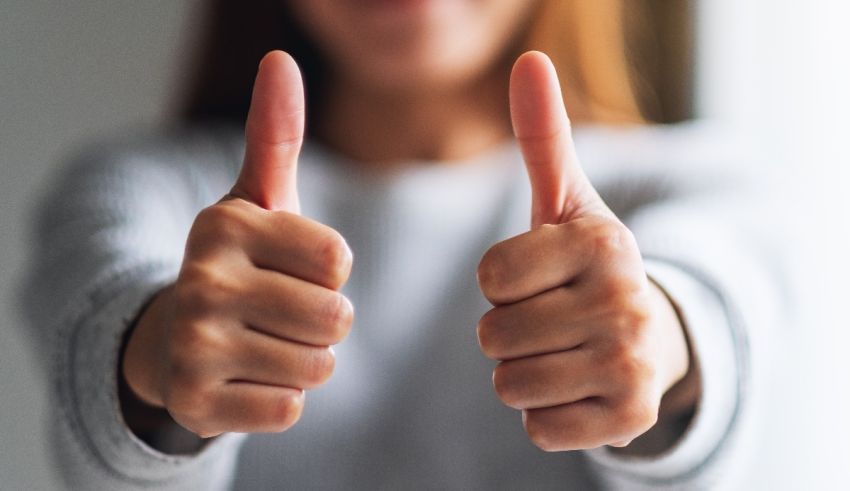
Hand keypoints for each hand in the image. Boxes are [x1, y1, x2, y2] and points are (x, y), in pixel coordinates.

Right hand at [122, 51, 353, 437]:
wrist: (174, 338)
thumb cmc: (239, 265)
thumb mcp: (256, 200)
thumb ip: (275, 134)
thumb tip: (280, 61)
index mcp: (225, 225)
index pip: (338, 260)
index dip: (328, 272)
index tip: (289, 269)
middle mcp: (203, 281)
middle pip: (336, 318)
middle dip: (324, 321)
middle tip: (280, 313)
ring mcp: (195, 347)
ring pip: (318, 367)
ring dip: (305, 360)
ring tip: (263, 343)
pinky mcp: (195, 404)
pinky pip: (290, 408)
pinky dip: (280, 397)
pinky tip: (246, 377)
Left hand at [476, 52, 693, 450]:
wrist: (651, 338)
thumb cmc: (588, 268)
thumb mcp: (567, 203)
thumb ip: (543, 136)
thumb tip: (530, 60)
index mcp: (602, 244)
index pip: (489, 275)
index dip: (502, 281)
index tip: (539, 277)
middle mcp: (625, 302)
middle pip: (493, 334)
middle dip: (509, 330)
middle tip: (552, 319)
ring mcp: (630, 365)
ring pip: (510, 384)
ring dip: (523, 372)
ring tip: (563, 351)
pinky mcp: (629, 419)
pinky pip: (537, 427)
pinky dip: (547, 413)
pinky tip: (578, 387)